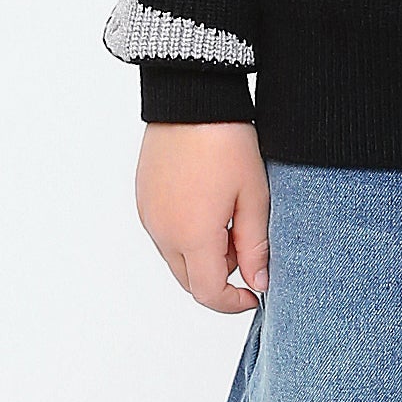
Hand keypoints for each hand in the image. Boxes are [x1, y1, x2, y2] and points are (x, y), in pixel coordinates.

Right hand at [136, 120, 269, 312]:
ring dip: (203, 257)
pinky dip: (186, 237)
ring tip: (230, 222)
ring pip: (176, 259)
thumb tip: (258, 283)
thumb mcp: (253, 197)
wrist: (192, 99)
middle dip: (221, 279)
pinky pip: (164, 235)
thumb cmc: (226, 141)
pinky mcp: (143, 200)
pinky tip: (209, 208)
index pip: (209, 293)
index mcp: (192, 235)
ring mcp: (148, 216)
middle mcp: (162, 232)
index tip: (255, 294)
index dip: (234, 303)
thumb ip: (255, 247)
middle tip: (248, 251)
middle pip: (190, 281)